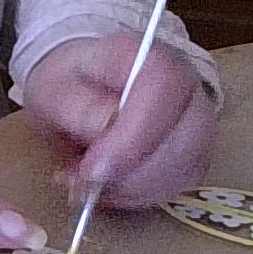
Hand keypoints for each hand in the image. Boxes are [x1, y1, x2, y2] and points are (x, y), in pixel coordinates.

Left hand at [23, 34, 216, 207]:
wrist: (82, 87)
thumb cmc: (70, 85)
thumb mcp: (55, 89)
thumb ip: (78, 106)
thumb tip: (105, 128)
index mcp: (150, 57)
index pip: (163, 89)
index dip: (132, 137)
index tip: (92, 169)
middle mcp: (185, 84)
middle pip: (187, 135)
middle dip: (132, 175)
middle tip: (83, 183)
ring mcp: (197, 118)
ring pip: (187, 167)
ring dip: (133, 190)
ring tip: (88, 184)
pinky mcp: (195, 152)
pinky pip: (181, 184)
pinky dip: (142, 196)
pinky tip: (109, 188)